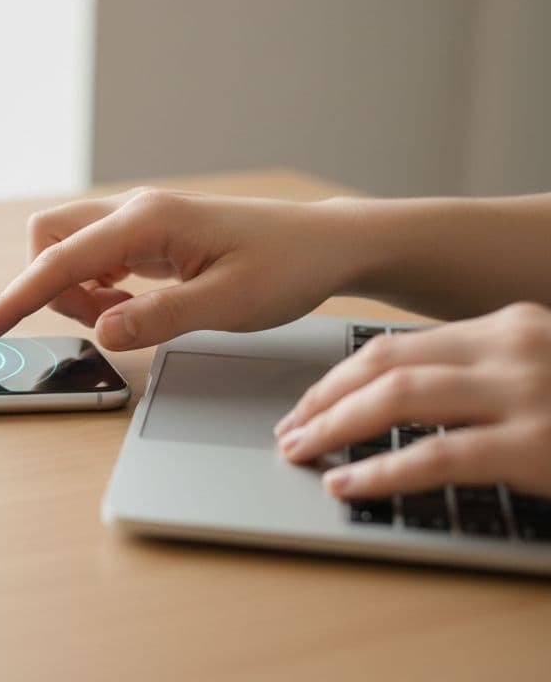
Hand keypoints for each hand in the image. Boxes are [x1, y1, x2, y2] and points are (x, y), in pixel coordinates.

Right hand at [0, 188, 359, 349]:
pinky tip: (137, 308)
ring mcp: (139, 222)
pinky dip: (99, 290)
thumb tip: (101, 331)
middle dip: (50, 287)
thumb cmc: (286, 267)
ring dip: (78, 293)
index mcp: (147, 220)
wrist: (325, 245)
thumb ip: (160, 318)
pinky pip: (97, 260)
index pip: (59, 261)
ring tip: (131, 319)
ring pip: (70, 250)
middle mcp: (134, 211)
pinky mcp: (147, 236)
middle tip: (99, 324)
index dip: (15, 299)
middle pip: (48, 239)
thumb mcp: (228, 303)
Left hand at [275, 302, 550, 498]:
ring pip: (398, 397)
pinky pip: (437, 456)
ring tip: (300, 451)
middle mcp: (509, 348)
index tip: (305, 407)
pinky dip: (382, 471)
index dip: (338, 379)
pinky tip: (346, 484)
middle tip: (287, 431)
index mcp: (504, 328)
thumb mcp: (539, 372)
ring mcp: (523, 392)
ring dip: (334, 426)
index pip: (395, 347)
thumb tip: (400, 404)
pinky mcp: (536, 445)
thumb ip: (480, 378)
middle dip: (324, 400)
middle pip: (385, 365)